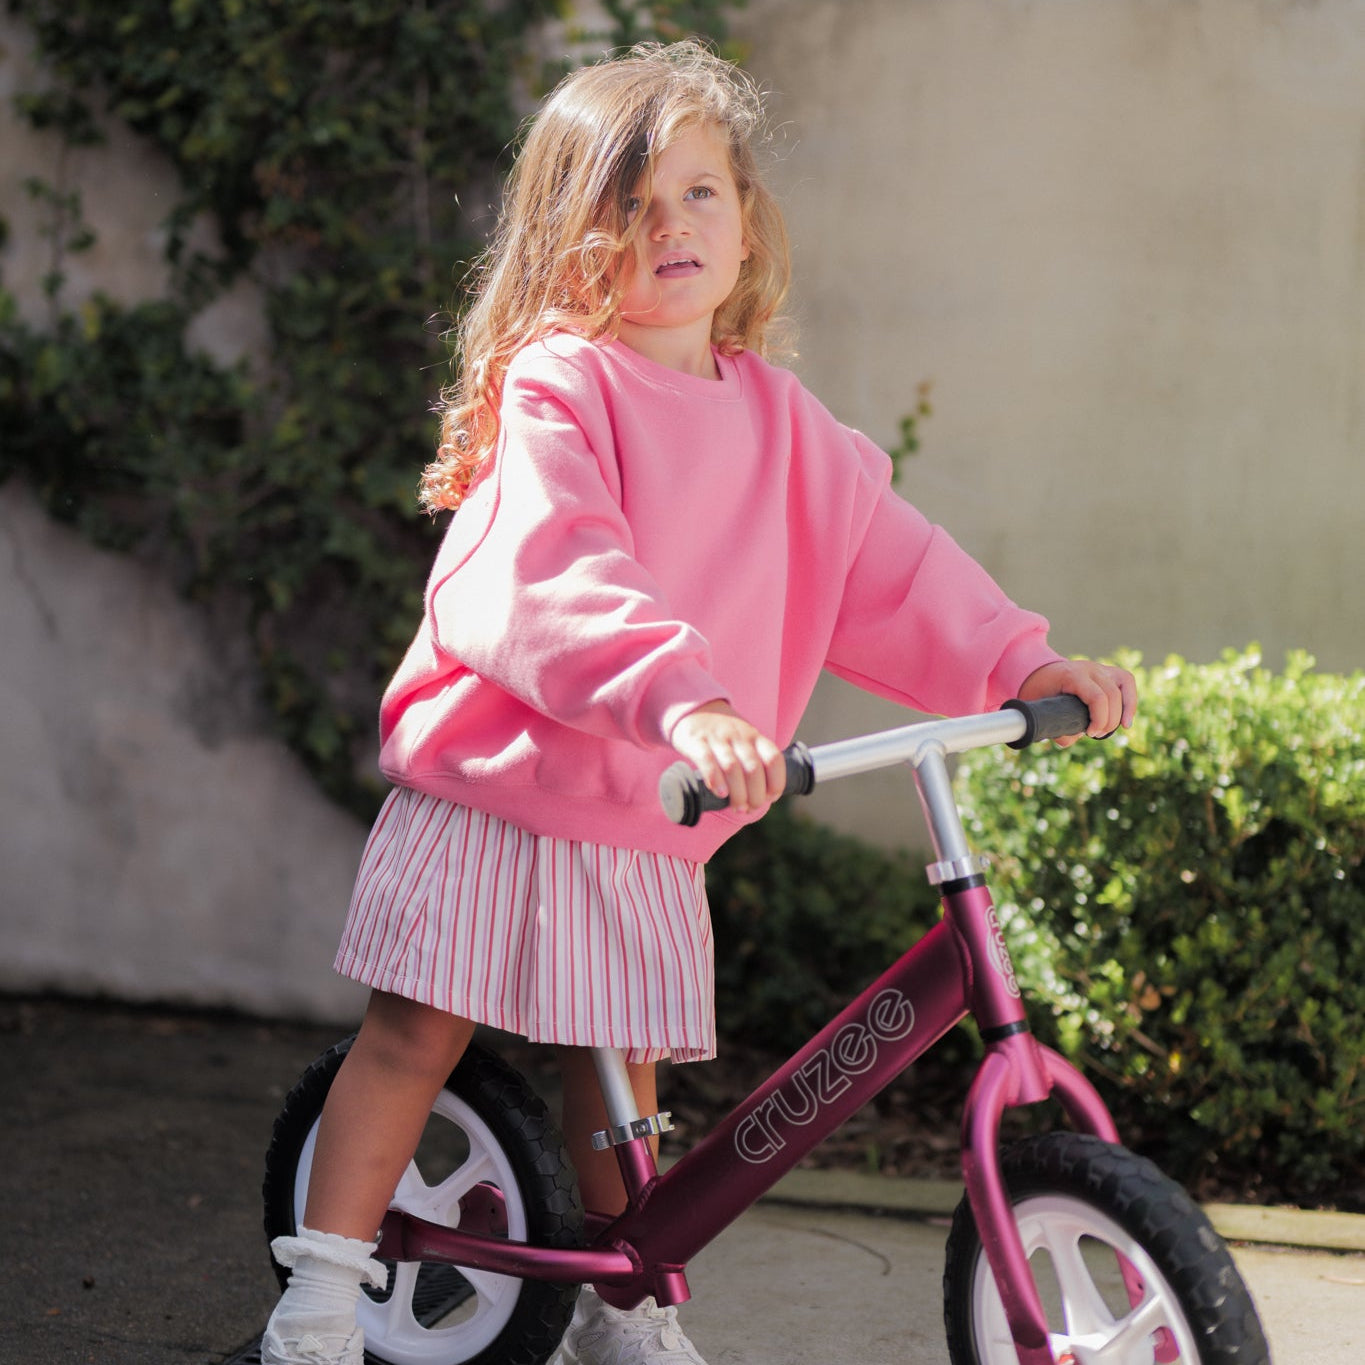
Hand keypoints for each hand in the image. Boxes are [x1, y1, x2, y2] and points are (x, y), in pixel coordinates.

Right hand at [670, 701, 785, 812]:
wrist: (693, 708)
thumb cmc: (723, 734)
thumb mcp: (745, 741)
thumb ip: (754, 764)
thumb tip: (762, 798)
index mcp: (755, 737)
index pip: (774, 759)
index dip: (777, 781)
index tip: (771, 797)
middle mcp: (739, 736)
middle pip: (753, 768)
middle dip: (755, 794)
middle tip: (749, 808)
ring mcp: (717, 738)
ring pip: (732, 767)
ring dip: (738, 792)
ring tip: (737, 808)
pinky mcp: (696, 741)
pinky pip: (707, 760)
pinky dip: (715, 779)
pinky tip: (720, 793)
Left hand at [1018, 659, 1136, 746]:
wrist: (1037, 673)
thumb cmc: (1039, 692)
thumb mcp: (1041, 711)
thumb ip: (1059, 729)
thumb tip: (1078, 737)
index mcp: (1072, 675)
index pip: (1097, 698)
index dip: (1099, 720)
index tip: (1089, 733)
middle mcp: (1089, 668)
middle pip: (1112, 695)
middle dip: (1108, 721)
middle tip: (1094, 734)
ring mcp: (1100, 667)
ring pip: (1124, 686)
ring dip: (1122, 712)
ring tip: (1110, 729)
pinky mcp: (1107, 671)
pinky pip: (1127, 682)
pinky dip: (1130, 701)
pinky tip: (1126, 721)